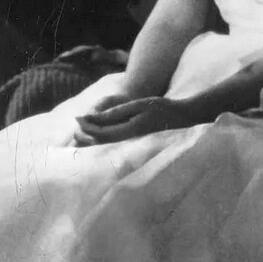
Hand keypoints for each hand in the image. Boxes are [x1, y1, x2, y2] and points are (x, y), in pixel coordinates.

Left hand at [74, 96, 195, 145]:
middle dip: (85, 139)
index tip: (78, 119)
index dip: (87, 128)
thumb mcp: (137, 106)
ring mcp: (136, 153)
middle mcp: (134, 146)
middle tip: (75, 130)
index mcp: (133, 133)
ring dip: (92, 145)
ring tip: (82, 134)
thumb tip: (88, 118)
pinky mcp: (138, 155)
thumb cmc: (161, 108)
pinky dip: (103, 148)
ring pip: (107, 153)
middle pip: (102, 148)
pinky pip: (115, 154)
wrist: (186, 119)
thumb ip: (113, 113)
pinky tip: (98, 141)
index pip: (102, 135)